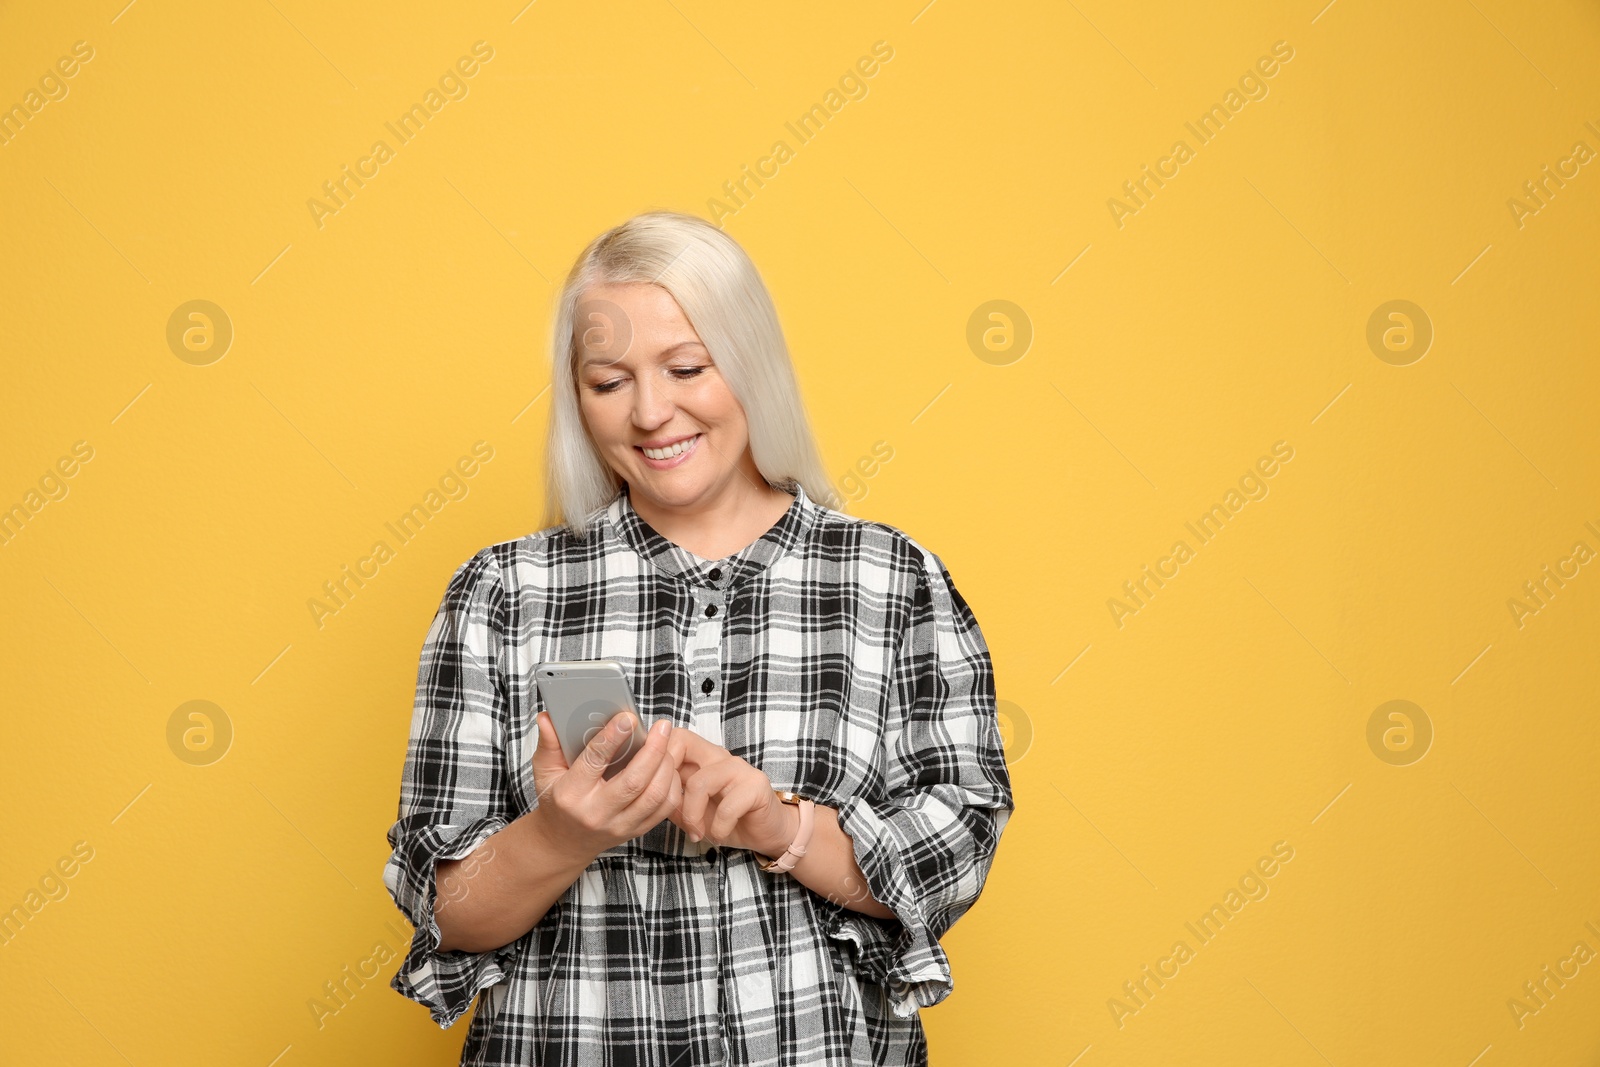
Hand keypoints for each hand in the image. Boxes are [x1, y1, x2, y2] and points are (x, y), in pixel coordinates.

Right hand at [529, 709, 683, 857]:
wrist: (563, 842)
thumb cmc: (557, 800)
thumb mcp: (545, 771)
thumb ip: (548, 743)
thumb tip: (547, 717)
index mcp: (571, 794)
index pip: (595, 761)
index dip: (613, 737)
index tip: (628, 718)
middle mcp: (596, 812)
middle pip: (634, 781)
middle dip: (654, 750)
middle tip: (663, 726)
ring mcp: (619, 825)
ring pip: (655, 796)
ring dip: (667, 766)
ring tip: (667, 744)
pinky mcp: (635, 831)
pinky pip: (664, 809)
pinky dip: (672, 785)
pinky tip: (668, 766)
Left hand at [665, 728, 795, 856]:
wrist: (766, 833)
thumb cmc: (728, 820)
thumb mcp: (691, 812)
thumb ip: (671, 799)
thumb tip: (646, 796)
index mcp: (702, 756)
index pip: (674, 737)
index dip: (657, 758)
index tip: (653, 791)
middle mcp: (719, 755)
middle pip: (682, 743)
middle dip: (667, 779)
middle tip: (669, 809)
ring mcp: (739, 768)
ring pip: (699, 782)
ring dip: (692, 815)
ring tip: (696, 833)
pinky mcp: (755, 785)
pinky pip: (727, 807)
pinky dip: (718, 827)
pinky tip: (718, 835)